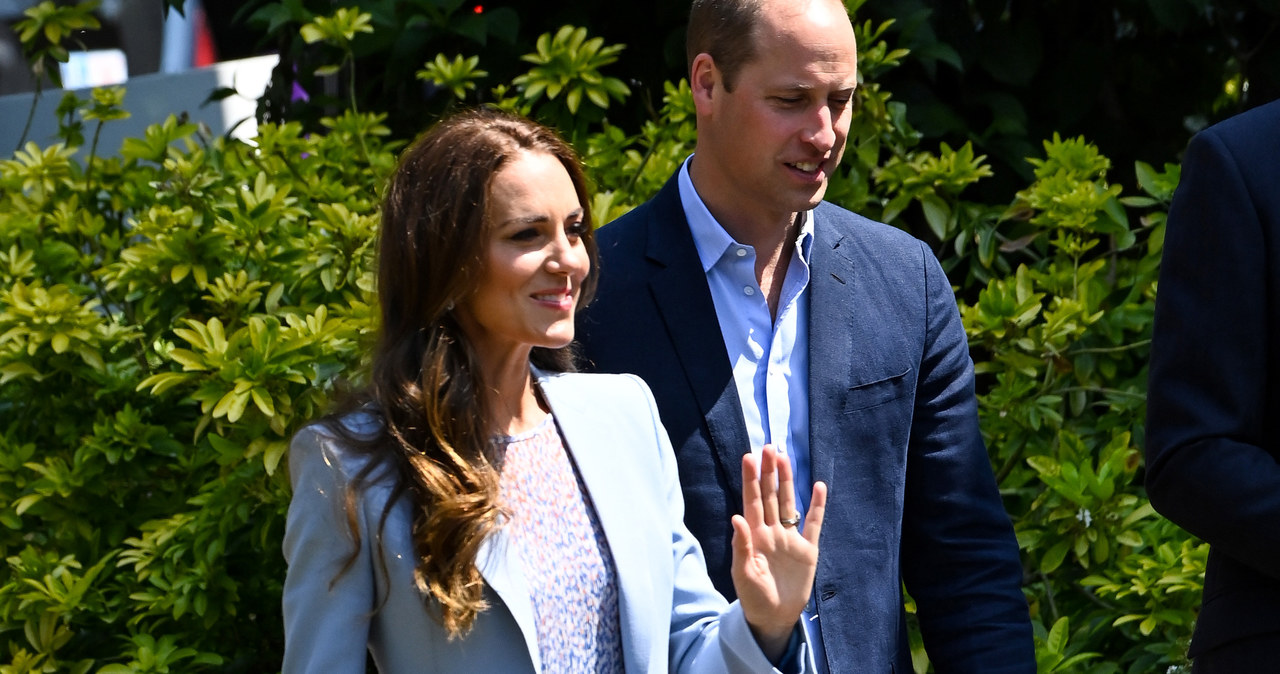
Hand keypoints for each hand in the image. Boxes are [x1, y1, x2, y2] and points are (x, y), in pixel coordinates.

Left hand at [730, 444, 826, 661]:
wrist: (774, 617)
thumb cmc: (753, 597)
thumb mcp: (743, 574)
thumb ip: (741, 545)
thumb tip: (736, 517)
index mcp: (754, 535)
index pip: (752, 501)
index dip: (751, 479)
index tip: (750, 457)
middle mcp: (772, 531)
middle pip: (770, 496)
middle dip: (769, 472)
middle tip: (769, 447)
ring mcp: (790, 539)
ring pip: (789, 503)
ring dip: (787, 481)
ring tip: (785, 457)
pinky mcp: (808, 550)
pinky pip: (813, 524)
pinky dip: (817, 506)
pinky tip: (818, 486)